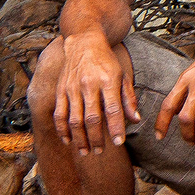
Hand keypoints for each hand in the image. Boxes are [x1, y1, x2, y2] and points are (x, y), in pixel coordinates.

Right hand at [56, 33, 140, 154]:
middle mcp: (88, 85)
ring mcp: (72, 88)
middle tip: (101, 152)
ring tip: (86, 152)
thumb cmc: (107, 62)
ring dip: (80, 139)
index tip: (119, 143)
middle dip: (96, 138)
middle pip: (92, 118)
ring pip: (74, 120)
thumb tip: (135, 120)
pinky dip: (62, 129)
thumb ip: (128, 99)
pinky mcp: (60, 90)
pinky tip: (68, 141)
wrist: (83, 42)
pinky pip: (59, 114)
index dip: (116, 128)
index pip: (113, 109)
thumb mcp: (123, 76)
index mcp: (108, 81)